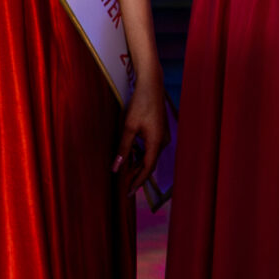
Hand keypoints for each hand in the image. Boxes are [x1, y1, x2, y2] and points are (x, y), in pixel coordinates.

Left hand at [114, 77, 169, 192]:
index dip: (137, 182)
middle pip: (149, 164)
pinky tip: (130, 154)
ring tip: (124, 171)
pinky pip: (150, 148)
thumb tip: (116, 168)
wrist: (151, 85)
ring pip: (149, 156)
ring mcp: (162, 136)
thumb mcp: (128, 127)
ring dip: (137, 163)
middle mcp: (162, 141)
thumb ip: (123, 148)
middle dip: (136, 175)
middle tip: (124, 185)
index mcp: (156, 142)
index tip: (129, 193)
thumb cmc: (140, 104)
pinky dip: (141, 153)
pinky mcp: (159, 131)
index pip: (147, 169)